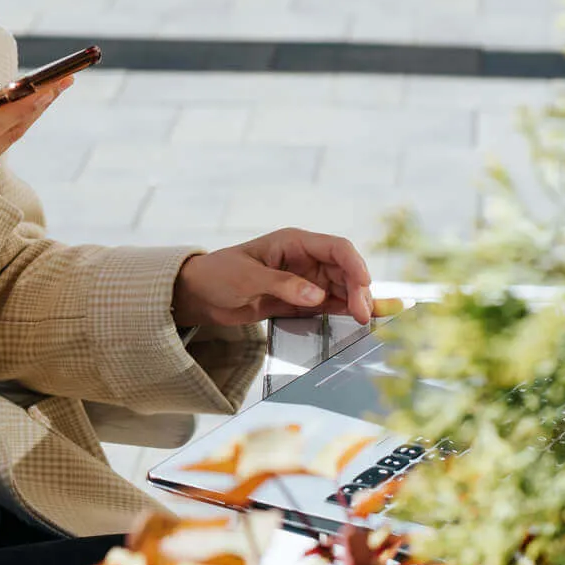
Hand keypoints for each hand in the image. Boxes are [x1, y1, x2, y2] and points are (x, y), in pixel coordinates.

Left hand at [172, 227, 373, 326]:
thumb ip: (283, 285)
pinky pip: (329, 304)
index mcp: (294, 242)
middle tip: (364, 315)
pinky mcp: (300, 299)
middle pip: (345, 270)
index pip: (336, 248)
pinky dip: (344, 311)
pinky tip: (356, 321)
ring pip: (341, 288)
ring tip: (365, 321)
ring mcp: (305, 280)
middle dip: (358, 290)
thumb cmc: (218, 275)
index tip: (364, 286)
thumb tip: (317, 295)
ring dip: (355, 302)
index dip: (355, 265)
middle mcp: (305, 259)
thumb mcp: (248, 278)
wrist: (200, 295)